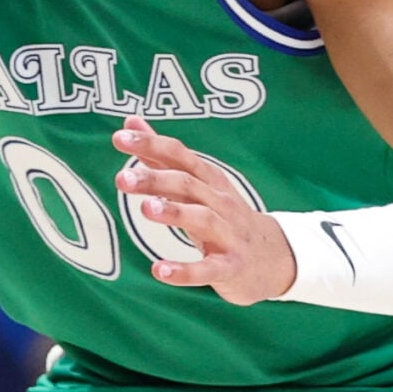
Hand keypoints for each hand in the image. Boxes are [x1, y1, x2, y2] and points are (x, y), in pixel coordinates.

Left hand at [111, 117, 294, 304]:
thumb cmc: (223, 215)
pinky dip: (186, 271)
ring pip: (203, 218)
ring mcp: (228, 234)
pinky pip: (209, 269)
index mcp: (208, 180)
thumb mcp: (197, 182)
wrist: (273, 257)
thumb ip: (162, 154)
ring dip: (175, 213)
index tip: (120, 137)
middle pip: (187, 184)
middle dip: (155, 179)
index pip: (179, 155)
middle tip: (122, 179)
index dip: (151, 144)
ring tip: (146, 209)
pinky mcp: (230, 267)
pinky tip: (160, 271)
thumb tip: (130, 120)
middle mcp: (220, 202)